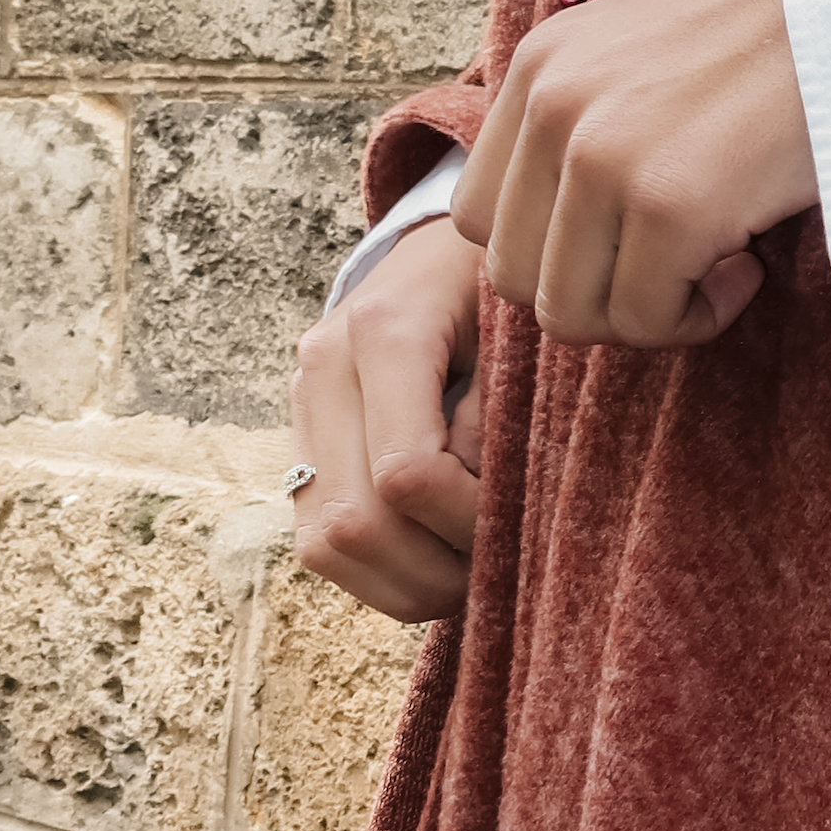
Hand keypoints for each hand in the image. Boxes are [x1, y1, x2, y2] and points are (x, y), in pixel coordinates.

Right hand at [287, 212, 485, 621]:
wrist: (446, 247)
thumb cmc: (505, 288)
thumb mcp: (526, 325)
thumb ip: (506, 408)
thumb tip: (488, 500)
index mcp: (382, 330)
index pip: (406, 473)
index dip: (471, 520)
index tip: (528, 521)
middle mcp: (321, 369)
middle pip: (355, 525)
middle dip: (439, 568)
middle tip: (506, 567)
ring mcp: (301, 410)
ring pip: (325, 548)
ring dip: (407, 583)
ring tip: (475, 573)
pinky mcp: (302, 445)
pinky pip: (319, 544)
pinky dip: (383, 574)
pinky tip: (439, 560)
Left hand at [453, 0, 817, 350]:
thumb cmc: (777, 35)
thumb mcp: (643, 50)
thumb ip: (588, 119)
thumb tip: (569, 235)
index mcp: (539, 67)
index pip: (480, 217)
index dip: (554, 254)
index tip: (631, 241)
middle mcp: (555, 107)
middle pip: (516, 277)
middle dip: (596, 296)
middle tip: (676, 268)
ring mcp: (605, 156)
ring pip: (573, 313)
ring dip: (646, 314)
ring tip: (715, 266)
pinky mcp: (671, 205)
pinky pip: (650, 320)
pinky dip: (700, 316)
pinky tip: (749, 263)